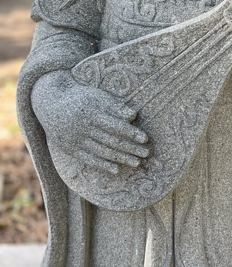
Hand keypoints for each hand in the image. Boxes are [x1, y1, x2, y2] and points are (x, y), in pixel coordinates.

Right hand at [31, 70, 148, 174]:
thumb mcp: (97, 97)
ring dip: (121, 158)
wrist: (51, 103)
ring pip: (102, 151)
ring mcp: (76, 139)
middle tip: (146, 154)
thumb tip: (133, 115)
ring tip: (136, 163)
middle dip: (130, 148)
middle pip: (111, 140)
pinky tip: (116, 169)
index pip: (115, 125)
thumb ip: (115, 106)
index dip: (131, 132)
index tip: (145, 139)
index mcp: (92, 112)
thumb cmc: (82, 97)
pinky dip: (103, 165)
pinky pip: (88, 159)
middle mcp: (83, 127)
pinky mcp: (70, 149)